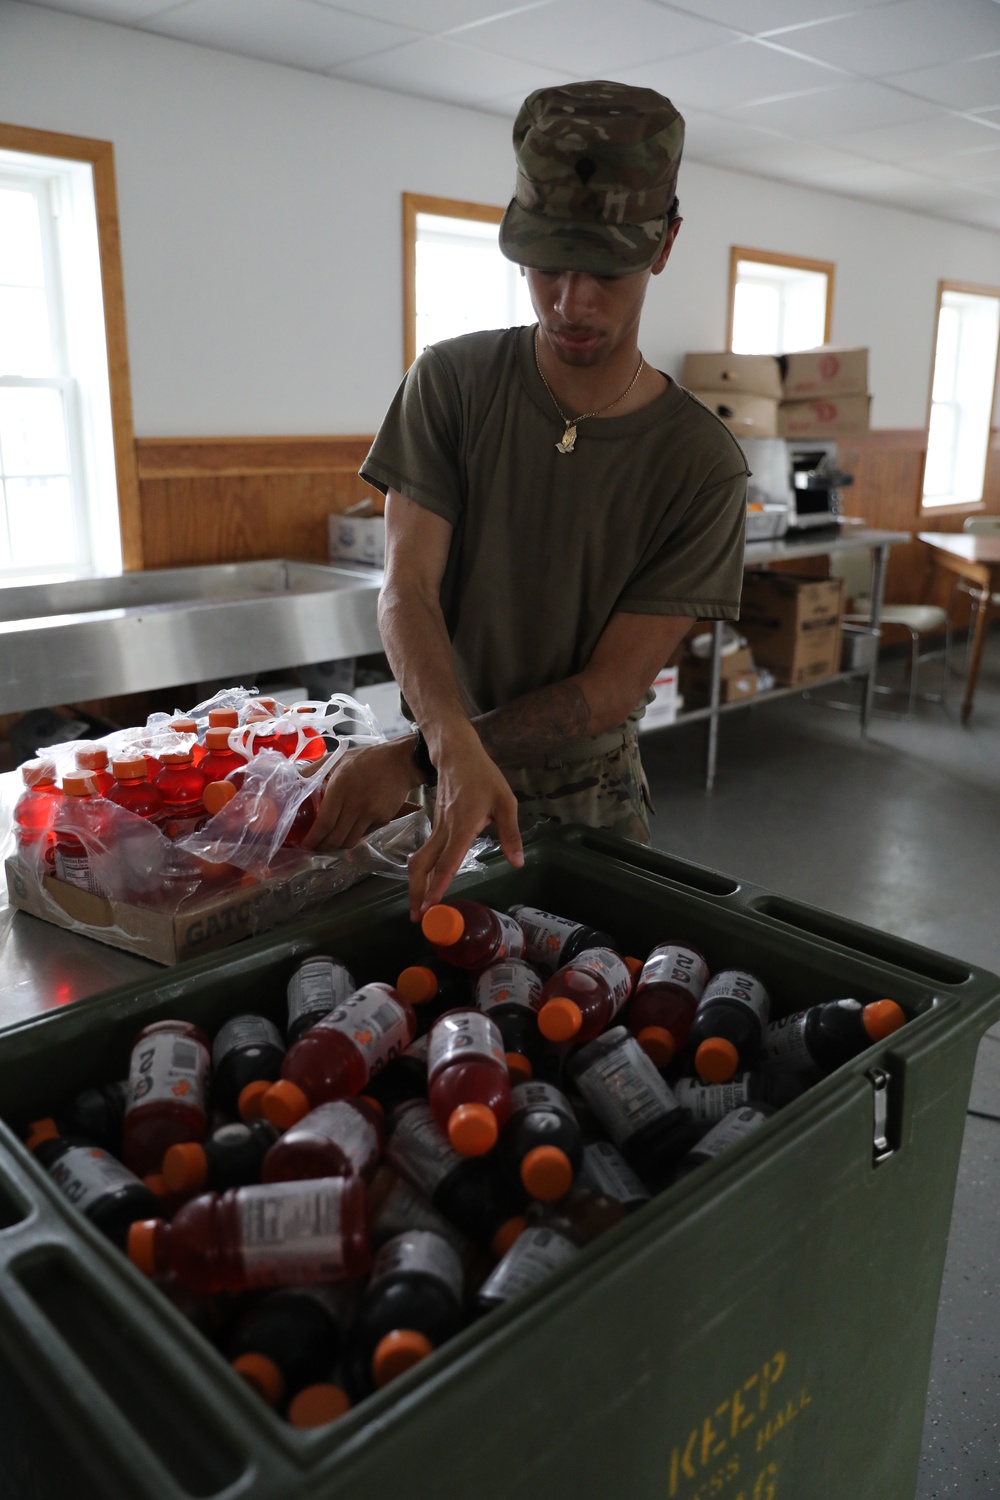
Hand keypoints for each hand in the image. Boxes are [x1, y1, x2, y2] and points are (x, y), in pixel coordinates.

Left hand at [304, 738, 419, 851]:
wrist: (401, 762)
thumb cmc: (367, 759)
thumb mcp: (338, 758)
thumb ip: (315, 768)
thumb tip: (296, 778)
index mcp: (340, 789)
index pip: (323, 823)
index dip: (313, 839)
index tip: (305, 845)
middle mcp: (355, 805)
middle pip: (335, 838)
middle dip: (322, 847)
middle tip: (315, 847)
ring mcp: (370, 814)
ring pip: (349, 841)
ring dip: (338, 846)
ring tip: (330, 843)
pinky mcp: (382, 819)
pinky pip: (364, 835)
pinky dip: (354, 836)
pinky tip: (349, 831)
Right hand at [407, 731, 522, 920]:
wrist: (456, 754)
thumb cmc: (483, 776)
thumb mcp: (506, 801)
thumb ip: (511, 834)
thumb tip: (517, 862)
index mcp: (463, 825)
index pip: (448, 860)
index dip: (439, 884)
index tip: (431, 905)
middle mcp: (445, 830)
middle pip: (424, 865)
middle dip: (418, 892)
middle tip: (418, 917)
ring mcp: (437, 827)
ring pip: (420, 860)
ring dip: (416, 884)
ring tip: (418, 907)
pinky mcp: (435, 826)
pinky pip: (425, 853)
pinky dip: (422, 871)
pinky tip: (425, 884)